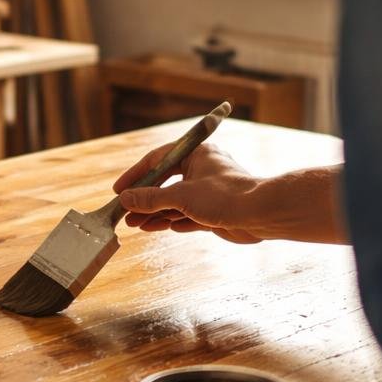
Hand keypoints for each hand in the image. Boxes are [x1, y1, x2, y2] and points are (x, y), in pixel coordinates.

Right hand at [112, 142, 266, 243]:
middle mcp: (201, 170)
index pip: (158, 160)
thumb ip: (151, 198)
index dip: (137, 175)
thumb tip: (126, 199)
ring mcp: (207, 192)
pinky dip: (171, 221)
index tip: (120, 190)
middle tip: (126, 212)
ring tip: (134, 224)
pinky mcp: (214, 212)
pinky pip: (186, 215)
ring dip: (155, 213)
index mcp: (196, 154)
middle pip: (165, 183)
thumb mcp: (181, 195)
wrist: (261, 214)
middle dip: (145, 199)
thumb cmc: (225, 196)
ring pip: (174, 202)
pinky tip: (154, 228)